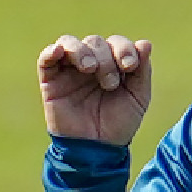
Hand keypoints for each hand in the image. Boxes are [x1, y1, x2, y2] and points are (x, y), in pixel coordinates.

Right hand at [37, 35, 152, 146]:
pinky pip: (46, 59)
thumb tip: (145, 43)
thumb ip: (142, 71)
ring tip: (89, 68)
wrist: (96, 150)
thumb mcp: (138, 98)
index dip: (124, 48)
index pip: (116, 42)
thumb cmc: (118, 124)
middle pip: (95, 42)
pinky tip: (59, 52)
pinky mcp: (50, 81)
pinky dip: (51, 51)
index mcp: (113, 64)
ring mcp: (69, 70)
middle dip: (105, 59)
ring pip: (70, 43)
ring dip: (81, 51)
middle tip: (110, 83)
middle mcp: (91, 63)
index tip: (129, 66)